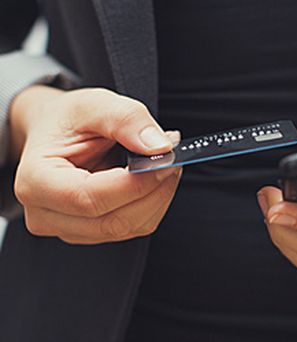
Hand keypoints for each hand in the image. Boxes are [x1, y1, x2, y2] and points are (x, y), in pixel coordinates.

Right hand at [10, 86, 181, 243]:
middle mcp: (45, 214)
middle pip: (114, 221)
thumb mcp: (94, 103)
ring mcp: (68, 229)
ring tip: (163, 163)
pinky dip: (153, 203)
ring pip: (128, 227)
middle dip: (154, 190)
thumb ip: (126, 119)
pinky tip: (153, 178)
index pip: (91, 198)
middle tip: (173, 158)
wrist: (56, 133)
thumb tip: (159, 148)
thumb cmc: (69, 121)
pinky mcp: (91, 232)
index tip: (167, 160)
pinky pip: (134, 227)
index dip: (136, 183)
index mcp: (35, 181)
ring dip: (158, 197)